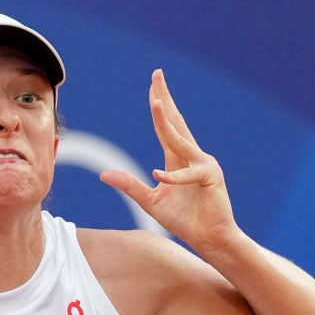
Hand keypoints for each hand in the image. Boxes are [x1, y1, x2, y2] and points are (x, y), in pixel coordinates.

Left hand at [99, 69, 239, 252]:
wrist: (209, 239)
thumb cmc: (184, 220)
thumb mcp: (150, 201)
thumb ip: (130, 185)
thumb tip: (103, 174)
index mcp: (178, 159)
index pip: (166, 127)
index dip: (159, 106)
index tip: (152, 85)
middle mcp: (192, 157)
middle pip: (176, 122)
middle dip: (165, 99)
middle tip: (156, 76)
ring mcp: (204, 165)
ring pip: (181, 141)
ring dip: (167, 123)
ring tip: (155, 104)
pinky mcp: (211, 179)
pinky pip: (189, 174)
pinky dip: (174, 176)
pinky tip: (159, 175)